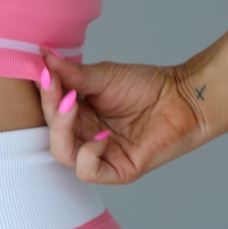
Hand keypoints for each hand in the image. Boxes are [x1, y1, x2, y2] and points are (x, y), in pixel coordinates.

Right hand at [36, 49, 210, 184]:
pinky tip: (102, 134)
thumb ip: (72, 73)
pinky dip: (88, 153)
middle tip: (57, 86)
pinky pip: (89, 171)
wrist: (183, 96)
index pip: (51, 112)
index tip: (44, 72)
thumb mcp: (103, 76)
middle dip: (51, 109)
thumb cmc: (147, 85)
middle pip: (53, 134)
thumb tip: (44, 57)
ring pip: (64, 154)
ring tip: (74, 103)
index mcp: (79, 116)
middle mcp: (86, 137)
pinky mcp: (119, 170)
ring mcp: (101, 155)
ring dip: (63, 128)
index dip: (44, 95)